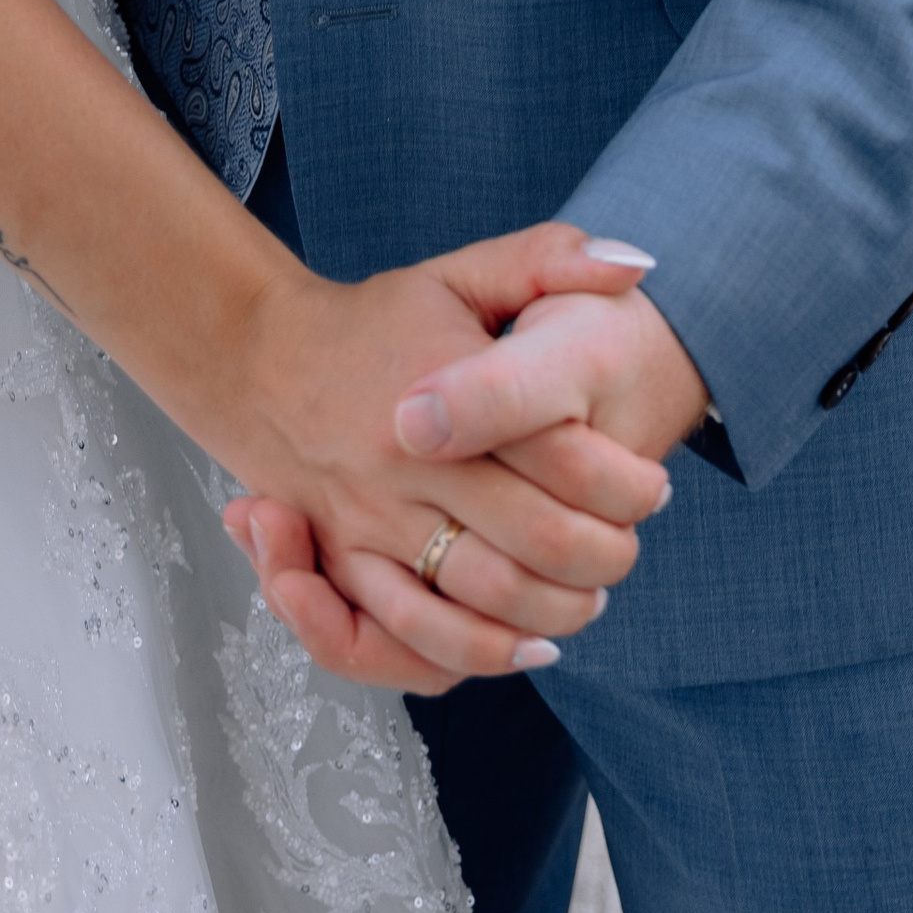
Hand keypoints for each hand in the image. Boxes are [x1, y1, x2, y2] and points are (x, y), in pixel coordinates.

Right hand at [215, 228, 670, 694]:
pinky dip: (477, 653)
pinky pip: (412, 635)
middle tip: (629, 547)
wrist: (259, 359)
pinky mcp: (343, 563)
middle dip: (603, 555)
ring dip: (554, 611)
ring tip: (587, 596)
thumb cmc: (373, 323)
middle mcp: (406, 466)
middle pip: (535, 539)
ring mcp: (370, 523)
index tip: (653, 489)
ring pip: (483, 598)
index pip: (561, 456)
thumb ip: (546, 259)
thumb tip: (636, 265)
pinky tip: (523, 647)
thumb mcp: (456, 274)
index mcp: (445, 392)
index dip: (625, 485)